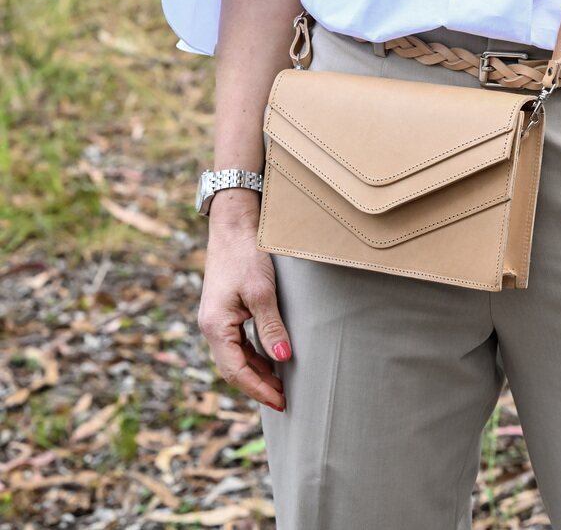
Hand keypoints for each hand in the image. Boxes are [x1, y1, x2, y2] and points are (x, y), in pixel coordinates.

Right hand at [197, 204, 290, 412]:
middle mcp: (210, 326)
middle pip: (233, 368)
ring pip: (234, 357)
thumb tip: (283, 361)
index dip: (259, 390)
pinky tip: (270, 358)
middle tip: (284, 399)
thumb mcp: (262, 291)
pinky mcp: (223, 310)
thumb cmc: (246, 253)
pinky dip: (253, 355)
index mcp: (215, 326)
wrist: (233, 223)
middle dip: (257, 386)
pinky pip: (236, 343)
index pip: (236, 372)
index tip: (281, 402)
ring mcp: (216, 319)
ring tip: (280, 384)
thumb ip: (271, 327)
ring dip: (256, 371)